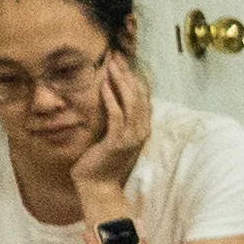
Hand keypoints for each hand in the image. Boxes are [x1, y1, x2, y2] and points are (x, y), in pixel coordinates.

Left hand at [80, 48, 156, 202]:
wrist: (99, 186)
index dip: (135, 79)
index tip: (124, 62)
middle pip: (139, 97)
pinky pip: (116, 117)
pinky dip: (111, 100)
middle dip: (128, 75)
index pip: (144, 99)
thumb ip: (118, 120)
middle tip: (117, 57)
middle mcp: (141, 132)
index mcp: (142, 129)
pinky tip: (103, 87)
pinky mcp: (117, 143)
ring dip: (120, 83)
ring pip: (130, 104)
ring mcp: (131, 138)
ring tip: (112, 66)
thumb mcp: (114, 137)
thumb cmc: (102, 162)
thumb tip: (112, 100)